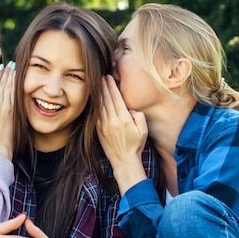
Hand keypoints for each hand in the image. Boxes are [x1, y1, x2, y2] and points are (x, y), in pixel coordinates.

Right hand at [0, 62, 15, 158]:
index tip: (0, 67)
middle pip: (3, 84)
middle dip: (7, 72)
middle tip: (10, 63)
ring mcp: (8, 107)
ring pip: (11, 88)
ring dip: (13, 77)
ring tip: (15, 67)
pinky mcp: (15, 111)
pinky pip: (16, 95)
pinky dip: (17, 86)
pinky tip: (19, 80)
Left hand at [96, 75, 147, 193]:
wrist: (123, 161)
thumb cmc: (135, 146)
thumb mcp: (143, 131)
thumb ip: (139, 117)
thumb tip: (131, 109)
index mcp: (123, 119)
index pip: (116, 98)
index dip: (112, 86)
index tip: (109, 78)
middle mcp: (112, 121)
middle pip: (106, 99)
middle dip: (103, 86)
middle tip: (101, 76)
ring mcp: (104, 126)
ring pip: (100, 105)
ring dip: (98, 94)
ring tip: (97, 84)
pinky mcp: (99, 130)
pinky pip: (96, 114)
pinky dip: (95, 105)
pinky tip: (95, 99)